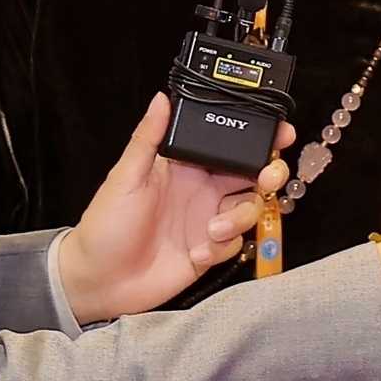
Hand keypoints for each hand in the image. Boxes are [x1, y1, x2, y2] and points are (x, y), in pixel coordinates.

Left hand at [53, 95, 284, 324]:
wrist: (100, 281)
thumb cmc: (105, 226)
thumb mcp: (125, 178)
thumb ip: (148, 138)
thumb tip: (161, 99)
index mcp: (185, 167)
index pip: (229, 145)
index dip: (257, 138)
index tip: (280, 133)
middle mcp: (202, 190)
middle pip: (252, 174)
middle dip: (269, 174)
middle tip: (265, 180)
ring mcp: (207, 220)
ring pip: (250, 209)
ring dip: (239, 218)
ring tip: (212, 231)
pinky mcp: (210, 250)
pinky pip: (236, 243)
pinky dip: (222, 247)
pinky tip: (195, 252)